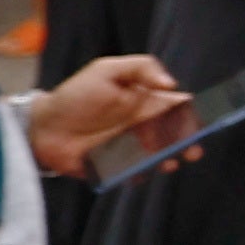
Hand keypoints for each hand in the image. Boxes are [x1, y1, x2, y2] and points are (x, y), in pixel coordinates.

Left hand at [22, 51, 192, 179]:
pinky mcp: (117, 167)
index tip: (201, 124)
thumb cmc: (76, 95)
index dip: (193, 115)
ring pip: (159, 156)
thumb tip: (172, 85)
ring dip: (167, 160)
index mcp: (146, 101)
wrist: (43, 126)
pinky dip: (141, 174)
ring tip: (166, 163)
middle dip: (187, 143)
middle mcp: (143, 125)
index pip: (178, 108)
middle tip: (190, 152)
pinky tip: (138, 173)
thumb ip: (141, 69)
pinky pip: (136, 173)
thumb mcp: (106, 70)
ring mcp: (131, 148)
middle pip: (175, 135)